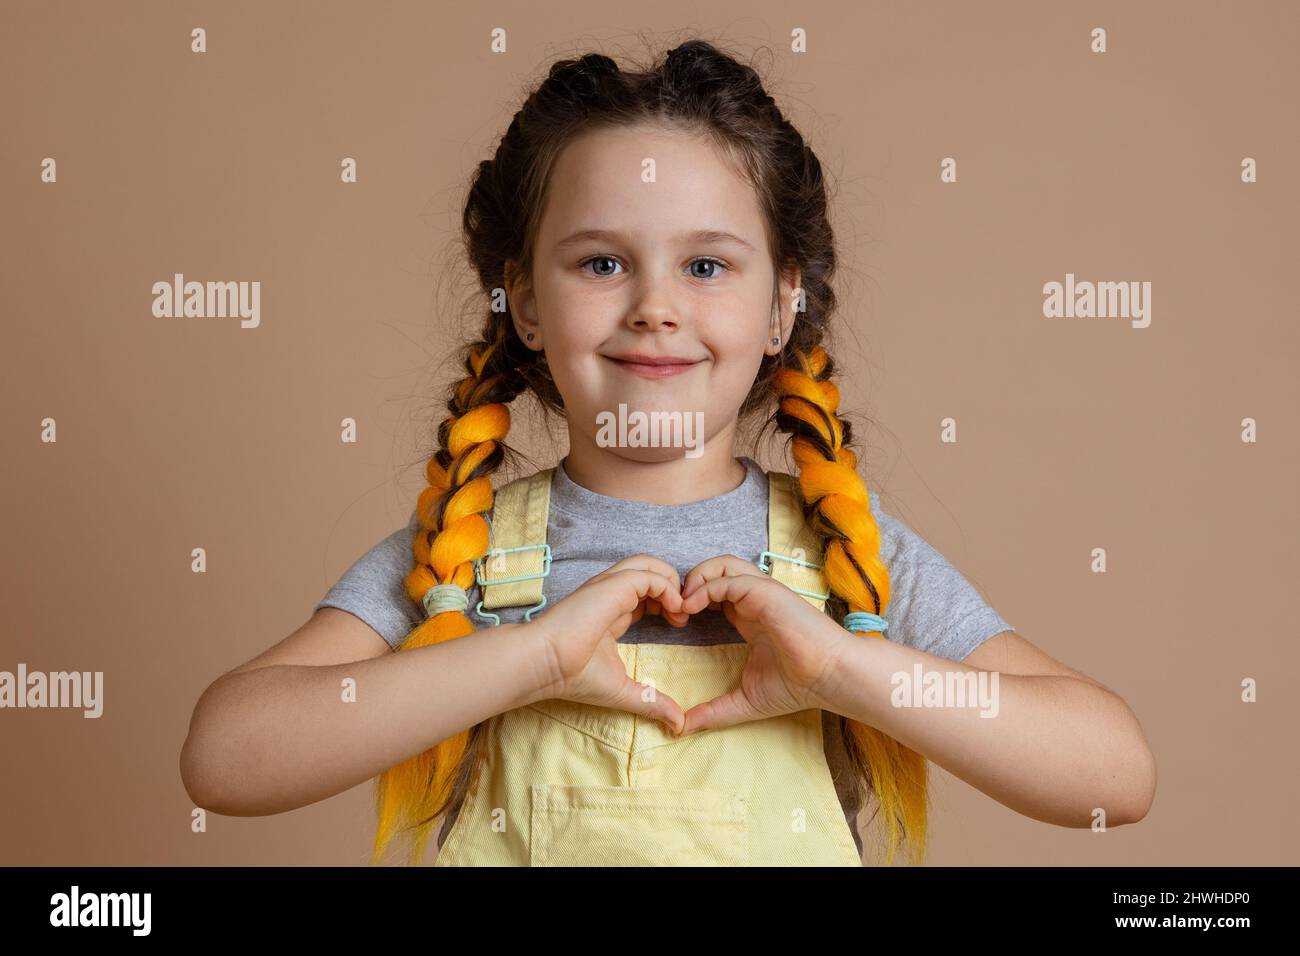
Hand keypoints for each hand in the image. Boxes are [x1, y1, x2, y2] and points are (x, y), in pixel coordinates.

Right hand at [530, 554, 689, 733]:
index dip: (666, 602)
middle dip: (673, 586)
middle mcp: (610, 593)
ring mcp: (610, 586)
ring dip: (672, 582)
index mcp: (610, 611)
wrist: (546, 665)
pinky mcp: (612, 585)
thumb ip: (651, 702)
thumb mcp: (622, 690)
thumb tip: (678, 724)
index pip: (644, 592)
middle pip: (648, 569)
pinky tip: (674, 610)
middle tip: (682, 615)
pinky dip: (668, 587)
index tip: (677, 624)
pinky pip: (649, 574)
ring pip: (649, 564)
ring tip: (680, 610)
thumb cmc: (574, 676)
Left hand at [677, 555, 853, 734]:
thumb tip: (682, 728)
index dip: (691, 599)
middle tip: (673, 608)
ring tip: (681, 604)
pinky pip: (728, 578)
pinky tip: (691, 607)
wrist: (828, 678)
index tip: (676, 621)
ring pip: (722, 564)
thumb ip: (714, 710)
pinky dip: (705, 587)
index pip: (715, 592)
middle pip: (716, 569)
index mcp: (749, 615)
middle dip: (690, 582)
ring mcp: (761, 592)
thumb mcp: (745, 701)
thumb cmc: (796, 686)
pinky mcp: (766, 591)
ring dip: (696, 578)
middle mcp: (754, 599)